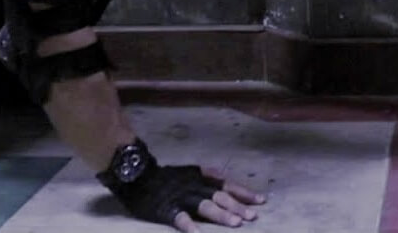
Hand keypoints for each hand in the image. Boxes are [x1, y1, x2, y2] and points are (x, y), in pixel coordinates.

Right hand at [101, 159, 265, 230]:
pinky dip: (188, 225)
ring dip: (221, 215)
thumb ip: (208, 179)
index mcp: (201, 177)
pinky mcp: (166, 208)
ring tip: (236, 224)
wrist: (137, 174)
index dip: (244, 192)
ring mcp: (180, 197)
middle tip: (253, 216)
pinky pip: (179, 217)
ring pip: (205, 206)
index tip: (261, 200)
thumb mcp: (191, 172)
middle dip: (238, 206)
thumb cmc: (166, 176)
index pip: (227, 184)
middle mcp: (194, 186)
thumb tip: (230, 186)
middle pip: (220, 196)